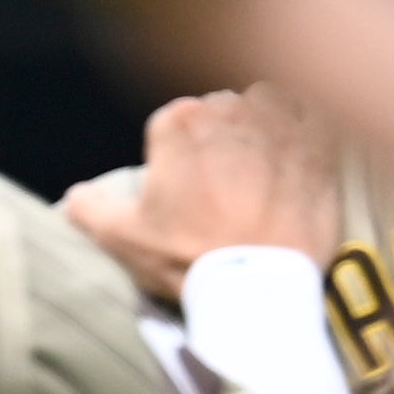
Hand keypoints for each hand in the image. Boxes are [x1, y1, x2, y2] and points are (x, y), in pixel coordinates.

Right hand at [63, 82, 342, 301]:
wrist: (257, 289)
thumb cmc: (188, 261)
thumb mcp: (121, 239)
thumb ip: (89, 208)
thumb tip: (76, 196)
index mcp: (177, 124)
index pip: (181, 119)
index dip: (188, 149)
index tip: (198, 183)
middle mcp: (226, 112)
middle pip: (226, 109)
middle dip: (228, 136)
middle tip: (235, 180)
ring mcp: (276, 125)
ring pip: (269, 104)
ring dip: (269, 124)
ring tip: (271, 162)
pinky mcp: (317, 146)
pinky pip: (314, 117)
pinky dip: (311, 130)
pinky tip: (306, 157)